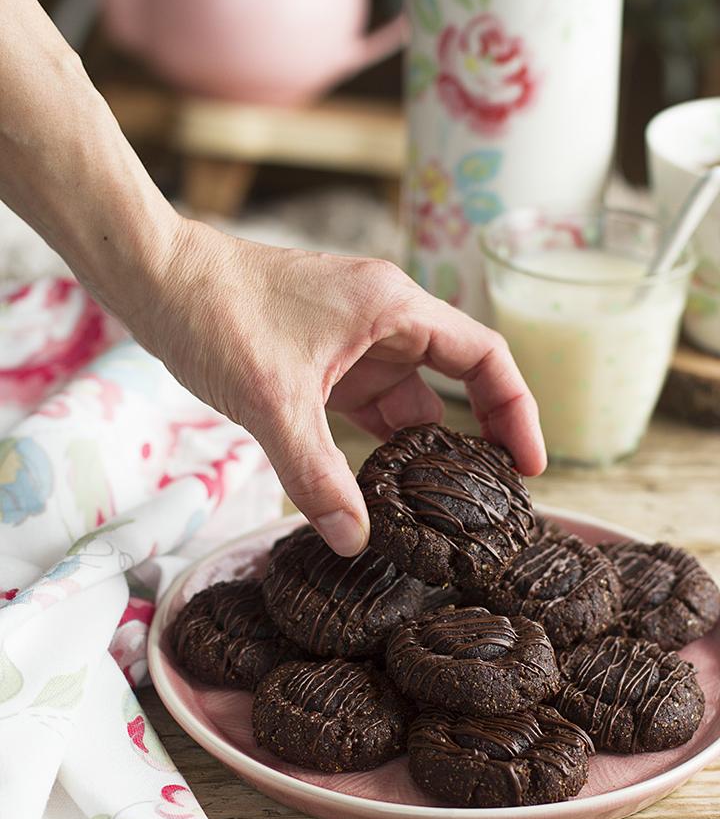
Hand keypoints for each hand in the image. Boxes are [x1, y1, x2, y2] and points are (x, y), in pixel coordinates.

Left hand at [131, 217, 544, 556]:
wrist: (156, 279)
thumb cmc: (217, 313)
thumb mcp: (273, 401)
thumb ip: (315, 475)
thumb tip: (353, 540)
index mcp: (394, 308)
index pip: (484, 357)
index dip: (517, 411)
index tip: (529, 466)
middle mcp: (384, 321)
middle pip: (454, 384)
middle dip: (474, 441)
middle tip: (489, 504)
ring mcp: (353, 343)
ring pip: (408, 402)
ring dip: (420, 451)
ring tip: (438, 511)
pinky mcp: (323, 363)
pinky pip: (368, 408)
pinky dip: (378, 446)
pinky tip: (379, 489)